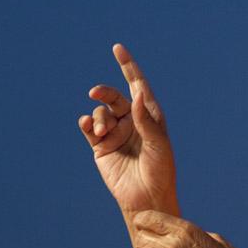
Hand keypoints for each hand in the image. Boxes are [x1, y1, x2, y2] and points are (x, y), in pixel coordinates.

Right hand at [78, 44, 177, 213]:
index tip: (118, 49)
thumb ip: (147, 120)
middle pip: (114, 96)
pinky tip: (88, 126)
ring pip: (101, 112)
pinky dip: (87, 123)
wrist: (147, 198)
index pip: (138, 85)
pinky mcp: (102, 147)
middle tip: (95, 92)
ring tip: (103, 132)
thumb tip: (137, 94)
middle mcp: (132, 121)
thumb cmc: (160, 171)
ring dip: (99, 117)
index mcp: (150, 116)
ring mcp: (116, 133)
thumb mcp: (158, 144)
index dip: (128, 67)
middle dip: (104, 91)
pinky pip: (90, 128)